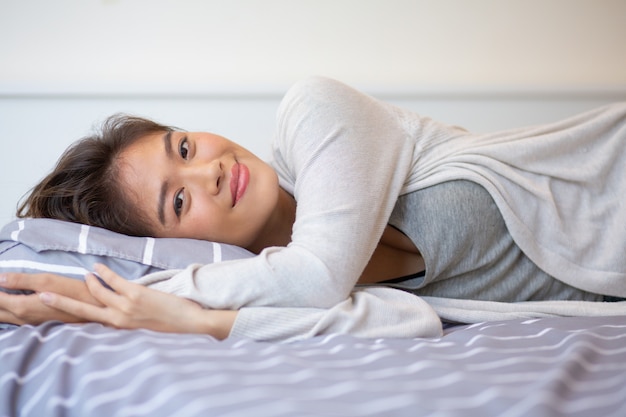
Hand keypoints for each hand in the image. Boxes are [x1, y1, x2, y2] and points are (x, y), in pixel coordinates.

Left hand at [0, 272, 100, 324]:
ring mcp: (28, 323)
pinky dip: (3, 311)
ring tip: (1, 292)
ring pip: (1, 318)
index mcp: (21, 306)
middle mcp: (21, 318)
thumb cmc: (74, 292)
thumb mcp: (48, 280)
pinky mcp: (35, 323)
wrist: (95, 309)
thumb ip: (21, 280)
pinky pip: (10, 319)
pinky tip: (7, 304)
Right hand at [38, 264, 237, 338]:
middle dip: (61, 303)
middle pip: (83, 309)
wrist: (190, 323)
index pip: (89, 320)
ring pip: (97, 292)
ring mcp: (126, 306)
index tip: (54, 307)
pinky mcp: (136, 294)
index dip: (69, 313)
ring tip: (83, 275)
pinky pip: (114, 281)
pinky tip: (97, 267)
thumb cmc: (169, 324)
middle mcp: (118, 319)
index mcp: (119, 327)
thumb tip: (117, 312)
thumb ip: (128, 320)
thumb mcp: (142, 328)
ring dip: (88, 282)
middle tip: (43, 294)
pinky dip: (104, 273)